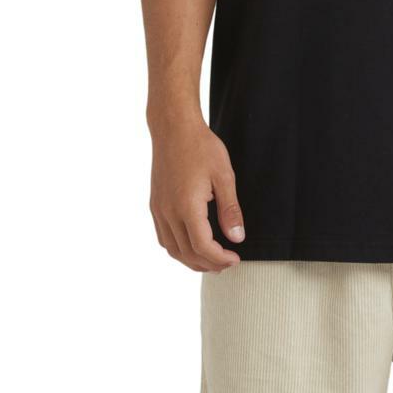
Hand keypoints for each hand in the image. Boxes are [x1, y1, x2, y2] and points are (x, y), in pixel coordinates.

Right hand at [148, 113, 244, 271]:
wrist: (174, 128)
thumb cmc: (201, 147)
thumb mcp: (224, 175)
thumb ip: (230, 209)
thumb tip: (237, 238)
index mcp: (186, 206)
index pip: (202, 247)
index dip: (220, 258)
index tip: (235, 258)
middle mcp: (168, 212)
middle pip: (186, 253)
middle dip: (208, 264)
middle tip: (227, 264)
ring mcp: (159, 209)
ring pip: (172, 249)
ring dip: (191, 260)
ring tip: (211, 260)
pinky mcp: (155, 204)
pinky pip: (164, 237)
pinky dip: (178, 248)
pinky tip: (191, 245)